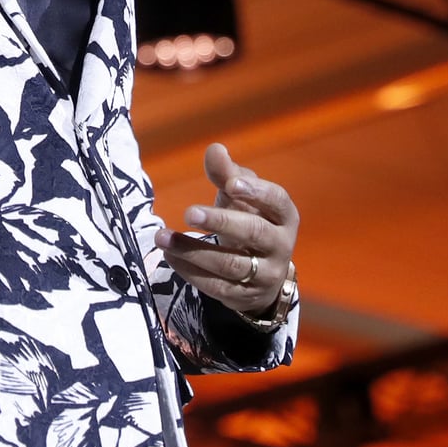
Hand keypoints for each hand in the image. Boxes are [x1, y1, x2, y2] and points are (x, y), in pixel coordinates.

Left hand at [153, 143, 298, 316]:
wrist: (263, 274)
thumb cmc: (249, 221)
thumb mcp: (240, 197)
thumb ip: (227, 173)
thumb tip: (215, 149)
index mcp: (284, 216)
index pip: (277, 201)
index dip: (256, 192)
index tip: (230, 185)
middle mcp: (281, 246)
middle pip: (254, 233)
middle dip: (221, 222)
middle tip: (189, 212)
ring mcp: (265, 274)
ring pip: (231, 264)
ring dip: (194, 251)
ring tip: (163, 237)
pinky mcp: (244, 297)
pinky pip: (217, 286)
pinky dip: (190, 271)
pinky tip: (169, 256)